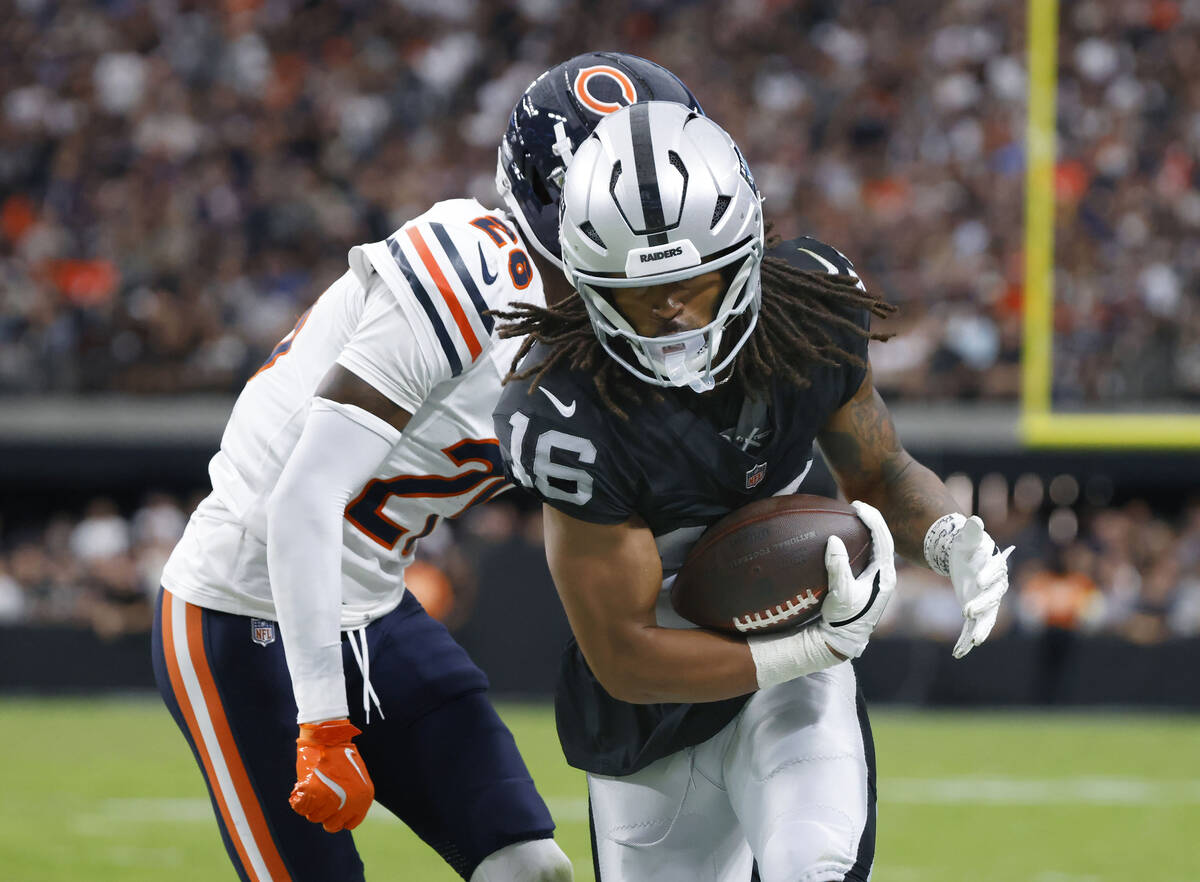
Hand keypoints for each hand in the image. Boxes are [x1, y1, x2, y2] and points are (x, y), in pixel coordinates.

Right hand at [289, 719, 373, 831]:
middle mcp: (352, 803)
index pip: (350, 822)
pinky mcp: (316, 795)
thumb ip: (349, 796)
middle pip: (332, 824)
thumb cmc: (340, 754)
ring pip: (315, 818)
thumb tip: (336, 812)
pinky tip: (302, 788)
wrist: (329, 736)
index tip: (331, 810)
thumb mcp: (354, 778)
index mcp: (364, 798)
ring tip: (312, 788)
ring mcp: (334, 800)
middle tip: (318, 799)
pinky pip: (302, 809)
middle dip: (323, 814)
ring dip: (311, 807)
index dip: (338, 818)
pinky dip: (299, 801)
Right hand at [818, 501, 896, 658]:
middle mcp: (886, 575)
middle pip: (885, 539)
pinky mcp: (871, 583)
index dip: (873, 519)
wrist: (844, 640)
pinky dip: (865, 541)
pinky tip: (852, 537)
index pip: (884, 539)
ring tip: (856, 516)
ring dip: (870, 530)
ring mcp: (880, 579)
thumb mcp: (840, 593)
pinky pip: (872, 555)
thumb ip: (838, 567)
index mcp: (885, 576)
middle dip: (873, 520)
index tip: (858, 506)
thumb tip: (834, 540)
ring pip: (880, 547)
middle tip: (857, 506)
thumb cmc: (843, 619)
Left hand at [949, 516, 1013, 657]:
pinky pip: (972, 629)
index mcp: (995, 571)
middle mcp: (994, 590)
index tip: (976, 579)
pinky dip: (965, 640)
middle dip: (981, 606)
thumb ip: (972, 532)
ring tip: (973, 643)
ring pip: (985, 620)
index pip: (995, 575)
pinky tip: (958, 653)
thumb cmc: (970, 547)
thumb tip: (974, 520)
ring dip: (978, 631)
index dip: (986, 577)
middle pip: (991, 600)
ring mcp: (985, 604)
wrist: (968, 559)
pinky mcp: (975, 612)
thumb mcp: (969, 539)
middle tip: (967, 611)